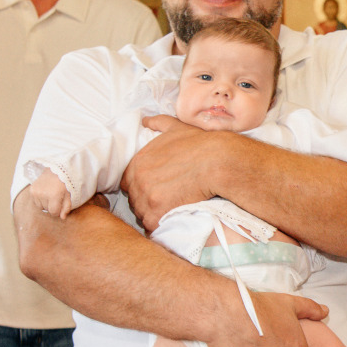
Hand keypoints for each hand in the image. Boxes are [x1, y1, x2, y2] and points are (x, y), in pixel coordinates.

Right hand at [28, 170, 73, 218]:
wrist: (56, 169)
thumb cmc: (65, 183)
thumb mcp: (69, 195)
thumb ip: (66, 207)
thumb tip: (62, 218)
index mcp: (54, 195)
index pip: (53, 212)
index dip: (58, 211)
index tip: (61, 205)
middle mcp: (43, 194)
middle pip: (47, 210)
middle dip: (52, 207)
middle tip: (57, 197)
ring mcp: (36, 192)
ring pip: (40, 207)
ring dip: (46, 204)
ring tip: (51, 195)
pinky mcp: (31, 190)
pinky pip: (35, 202)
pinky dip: (40, 200)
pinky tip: (45, 193)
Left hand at [120, 115, 219, 232]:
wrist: (217, 161)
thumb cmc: (201, 145)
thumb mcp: (176, 128)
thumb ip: (158, 123)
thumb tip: (145, 120)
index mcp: (138, 162)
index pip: (128, 183)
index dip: (142, 187)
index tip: (157, 189)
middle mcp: (138, 180)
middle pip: (135, 200)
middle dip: (147, 202)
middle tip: (166, 202)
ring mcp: (146, 197)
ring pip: (143, 214)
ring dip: (154, 215)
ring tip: (171, 211)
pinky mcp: (157, 213)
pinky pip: (153, 226)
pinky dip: (161, 225)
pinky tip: (173, 219)